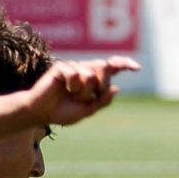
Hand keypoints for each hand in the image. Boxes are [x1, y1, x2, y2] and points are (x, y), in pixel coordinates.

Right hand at [25, 57, 140, 127]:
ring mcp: (74, 66)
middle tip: (85, 98)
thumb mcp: (86, 111)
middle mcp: (86, 69)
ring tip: (71, 95)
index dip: (125, 64)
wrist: (41, 113)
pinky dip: (72, 86)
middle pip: (104, 69)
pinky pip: (76, 75)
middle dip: (98, 87)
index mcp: (94, 78)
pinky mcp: (62, 66)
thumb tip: (117, 88)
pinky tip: (64, 89)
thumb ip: (102, 101)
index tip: (137, 68)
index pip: (112, 66)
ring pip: (91, 75)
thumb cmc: (62, 111)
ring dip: (83, 91)